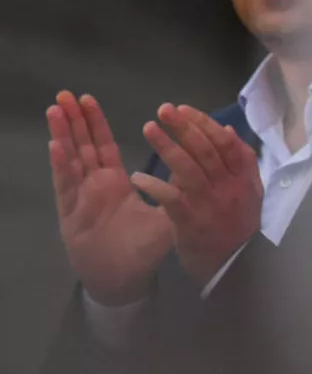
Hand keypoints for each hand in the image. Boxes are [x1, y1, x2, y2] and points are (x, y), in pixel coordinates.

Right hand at [48, 92, 174, 305]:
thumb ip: (176, 189)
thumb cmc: (141, 250)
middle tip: (65, 93)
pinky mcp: (73, 215)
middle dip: (74, 120)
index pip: (104, 146)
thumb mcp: (165, 215)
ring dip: (64, 134)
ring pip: (70, 160)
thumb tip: (192, 162)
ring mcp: (80, 198)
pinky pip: (67, 186)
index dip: (96, 124)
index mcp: (113, 183)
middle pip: (82, 146)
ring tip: (56, 108)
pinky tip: (57, 145)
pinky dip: (62, 165)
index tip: (89, 99)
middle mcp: (94, 186)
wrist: (124, 280)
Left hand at [131, 104, 262, 285]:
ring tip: (148, 129)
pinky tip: (137, 178)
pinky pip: (172, 200)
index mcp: (244, 178)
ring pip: (189, 170)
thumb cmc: (236, 225)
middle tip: (163, 110)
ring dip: (168, 147)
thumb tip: (227, 129)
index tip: (183, 109)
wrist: (233, 266)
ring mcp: (211, 205)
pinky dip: (155, 187)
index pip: (227, 143)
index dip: (204, 124)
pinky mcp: (192, 223)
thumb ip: (240, 162)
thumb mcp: (248, 191)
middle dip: (184, 127)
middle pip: (207, 151)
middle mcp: (230, 188)